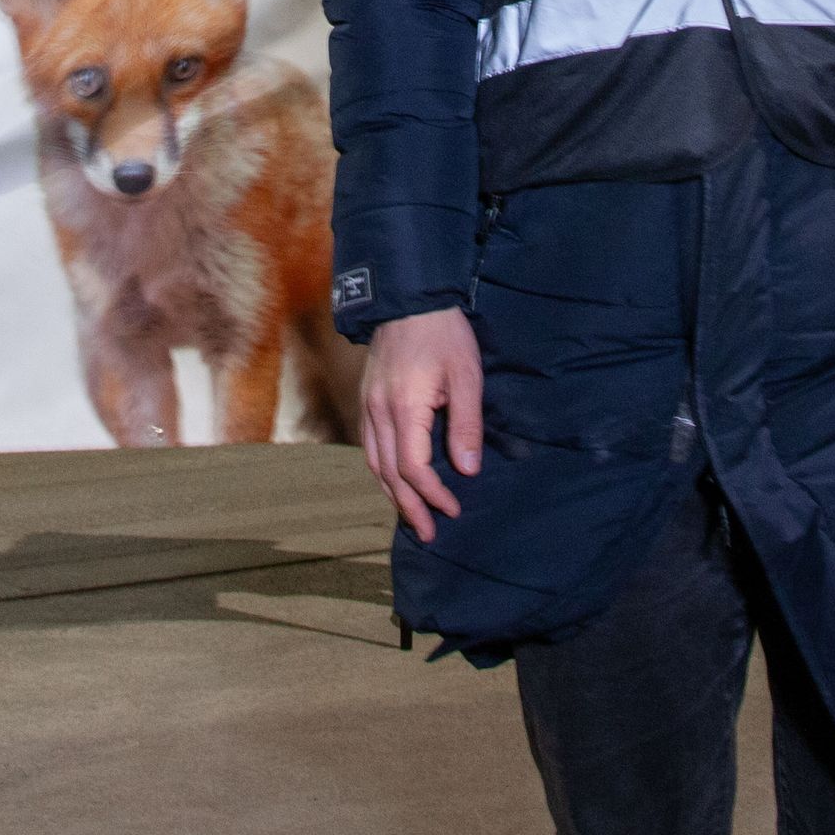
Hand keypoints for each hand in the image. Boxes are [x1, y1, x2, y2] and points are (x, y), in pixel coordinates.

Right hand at [359, 308, 482, 543]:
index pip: (413, 467)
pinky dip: (382, 471)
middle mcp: (379, 412)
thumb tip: (467, 470)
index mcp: (404, 408)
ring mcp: (368, 406)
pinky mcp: (367, 399)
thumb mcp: (466, 376)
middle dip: (410, 507)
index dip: (433, 494)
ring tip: (412, 517)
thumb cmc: (443, 335)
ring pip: (374, 463)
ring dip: (392, 493)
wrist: (408, 300)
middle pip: (389, 473)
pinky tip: (394, 481)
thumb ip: (465, 425)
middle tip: (429, 534)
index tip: (454, 508)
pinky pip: (370, 446)